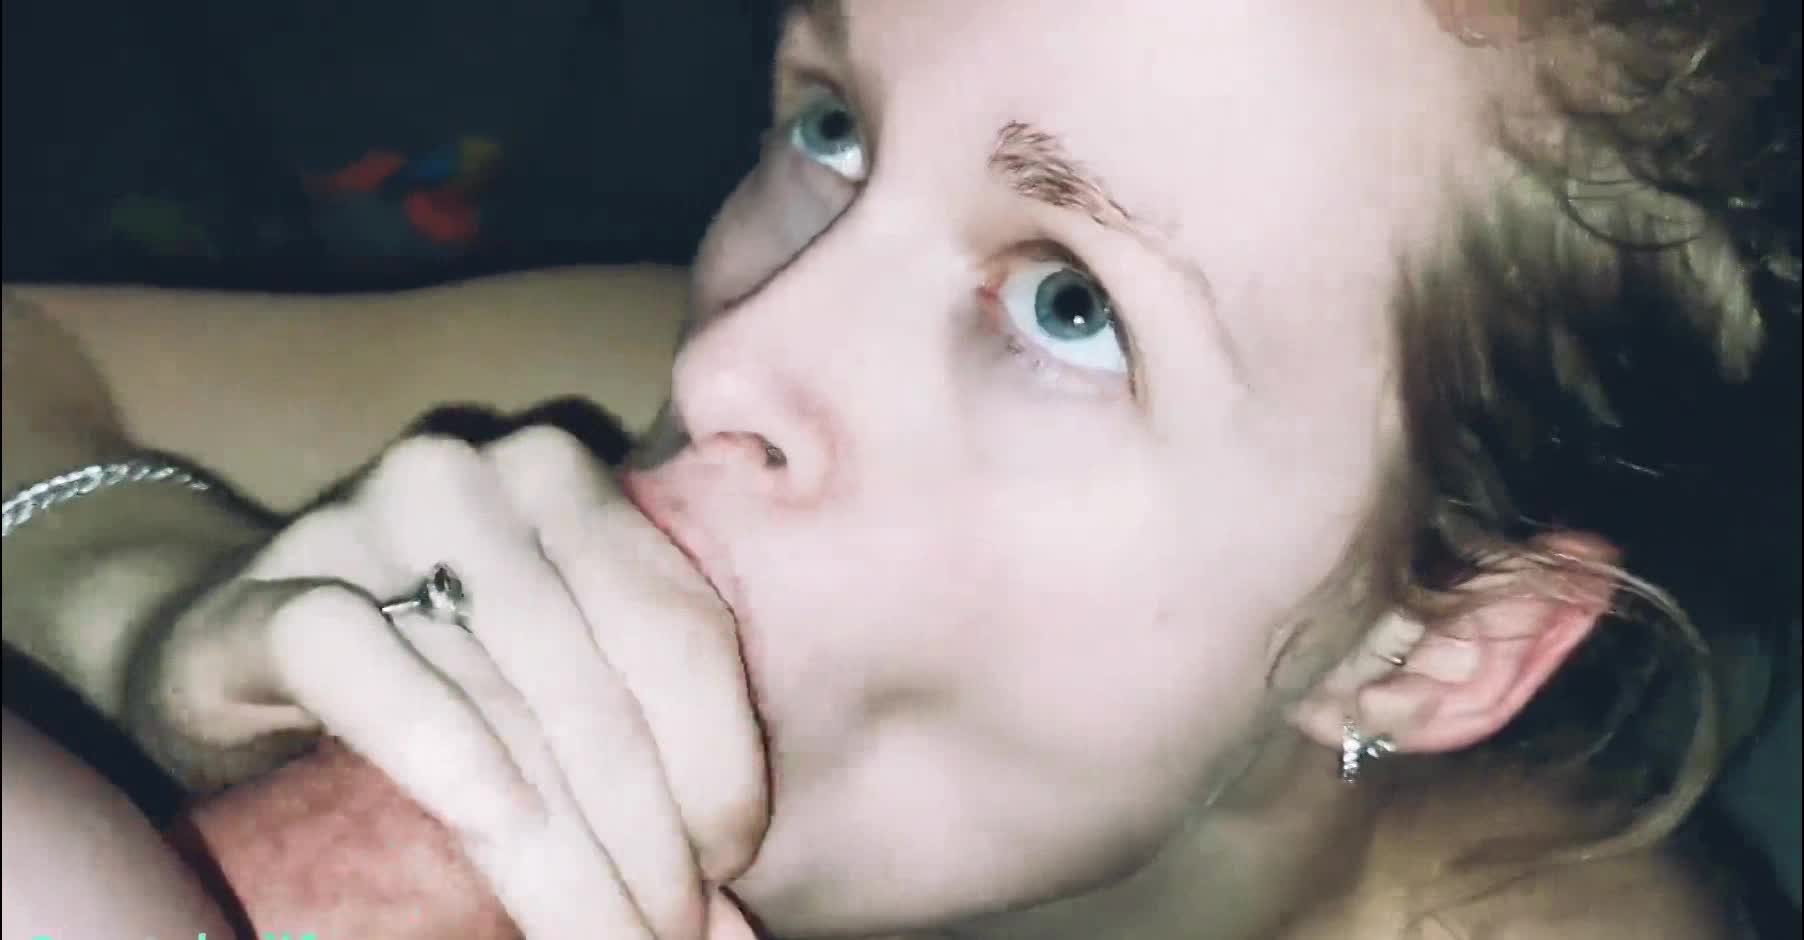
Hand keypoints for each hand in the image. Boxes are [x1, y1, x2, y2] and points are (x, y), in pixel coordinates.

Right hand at [123, 428, 767, 938]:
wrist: (220, 644)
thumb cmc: (417, 674)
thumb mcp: (539, 676)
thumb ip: (634, 737)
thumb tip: (732, 920)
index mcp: (565, 481)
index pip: (676, 626)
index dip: (719, 758)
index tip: (729, 864)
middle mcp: (472, 478)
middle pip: (596, 680)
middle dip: (646, 834)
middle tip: (666, 934)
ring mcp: (359, 522)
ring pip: (498, 697)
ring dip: (563, 846)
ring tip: (600, 936)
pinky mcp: (264, 594)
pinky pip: (361, 663)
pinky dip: (437, 749)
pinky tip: (496, 827)